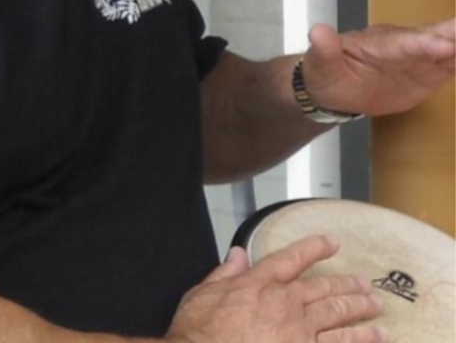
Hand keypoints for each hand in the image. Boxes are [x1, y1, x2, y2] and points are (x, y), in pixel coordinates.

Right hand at [164, 236, 385, 342]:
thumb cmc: (199, 333)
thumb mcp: (202, 294)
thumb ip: (224, 273)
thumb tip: (238, 254)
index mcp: (258, 283)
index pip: (291, 258)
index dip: (314, 248)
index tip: (333, 242)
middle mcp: (284, 304)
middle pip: (323, 288)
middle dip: (346, 284)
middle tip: (364, 284)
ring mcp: (299, 333)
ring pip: (338, 317)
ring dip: (360, 312)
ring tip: (376, 309)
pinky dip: (358, 342)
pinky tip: (375, 339)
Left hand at [303, 19, 455, 115]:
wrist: (333, 87)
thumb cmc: (326, 72)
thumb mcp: (320, 64)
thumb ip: (324, 49)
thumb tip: (318, 31)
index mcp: (378, 44)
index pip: (404, 44)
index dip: (425, 44)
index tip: (445, 44)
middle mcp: (403, 45)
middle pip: (435, 38)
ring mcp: (419, 57)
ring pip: (451, 48)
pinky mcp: (428, 71)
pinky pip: (455, 63)